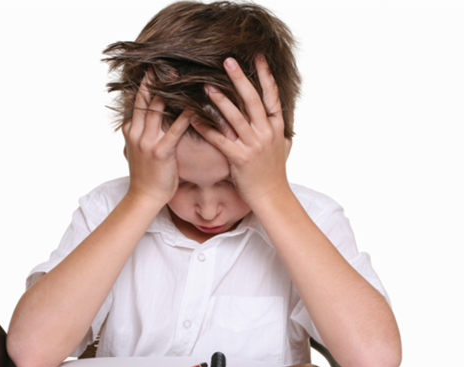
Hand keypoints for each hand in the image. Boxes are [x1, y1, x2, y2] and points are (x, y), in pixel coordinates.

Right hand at [123, 69, 192, 204]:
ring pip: (156, 108)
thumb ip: (144, 133)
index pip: (137, 100)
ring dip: (169, 90)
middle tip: (168, 62)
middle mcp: (136, 132)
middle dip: (155, 79)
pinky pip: (175, 129)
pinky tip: (195, 105)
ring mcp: (146, 141)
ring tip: (181, 75)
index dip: (146, 83)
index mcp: (130, 130)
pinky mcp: (160, 152)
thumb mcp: (140, 150)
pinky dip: (186, 116)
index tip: (155, 67)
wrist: (144, 197)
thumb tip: (155, 120)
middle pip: (145, 98)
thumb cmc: (147, 175)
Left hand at [191, 55, 291, 206]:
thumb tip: (282, 125)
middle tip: (227, 61)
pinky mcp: (240, 158)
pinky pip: (220, 140)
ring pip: (235, 118)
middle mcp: (266, 133)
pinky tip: (194, 118)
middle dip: (240, 79)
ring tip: (206, 85)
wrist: (272, 197)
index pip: (272, 97)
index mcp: (276, 128)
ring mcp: (253, 146)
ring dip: (220, 100)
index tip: (257, 57)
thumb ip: (280, 134)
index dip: (265, 76)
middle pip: (253, 100)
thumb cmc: (273, 174)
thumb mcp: (282, 149)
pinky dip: (206, 128)